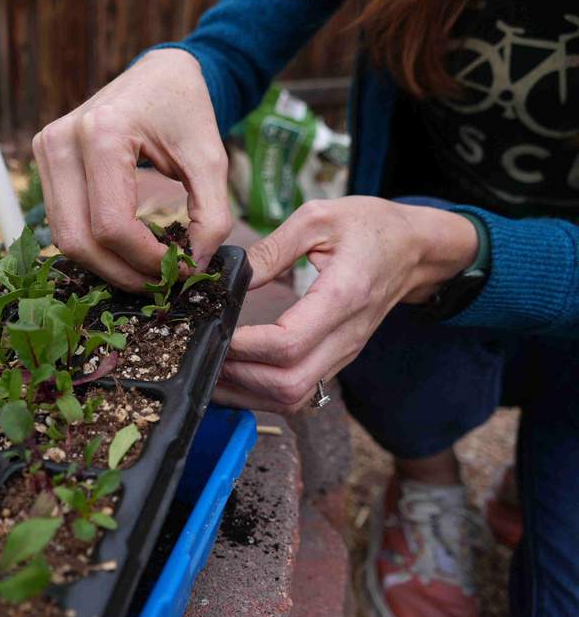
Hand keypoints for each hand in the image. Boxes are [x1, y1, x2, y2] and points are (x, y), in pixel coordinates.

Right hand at [32, 49, 232, 291]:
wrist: (161, 73)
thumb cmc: (186, 110)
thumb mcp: (210, 160)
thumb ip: (211, 217)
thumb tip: (192, 267)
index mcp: (101, 132)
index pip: (112, 225)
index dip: (146, 260)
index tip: (179, 270)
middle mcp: (61, 141)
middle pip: (78, 240)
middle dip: (121, 272)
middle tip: (160, 283)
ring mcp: (46, 150)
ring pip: (64, 238)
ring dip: (105, 264)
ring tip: (146, 269)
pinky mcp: (45, 160)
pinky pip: (62, 221)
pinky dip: (93, 246)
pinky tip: (126, 250)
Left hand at [213, 197, 479, 413]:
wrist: (414, 249)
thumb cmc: (368, 227)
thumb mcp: (318, 217)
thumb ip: (271, 248)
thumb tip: (230, 274)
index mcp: (343, 297)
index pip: (288, 343)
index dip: (244, 346)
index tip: (212, 330)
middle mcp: (346, 337)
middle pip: (288, 385)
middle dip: (238, 377)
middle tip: (202, 353)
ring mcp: (343, 354)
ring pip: (292, 398)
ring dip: (245, 392)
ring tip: (209, 367)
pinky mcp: (336, 361)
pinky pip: (297, 394)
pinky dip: (260, 393)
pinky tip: (233, 374)